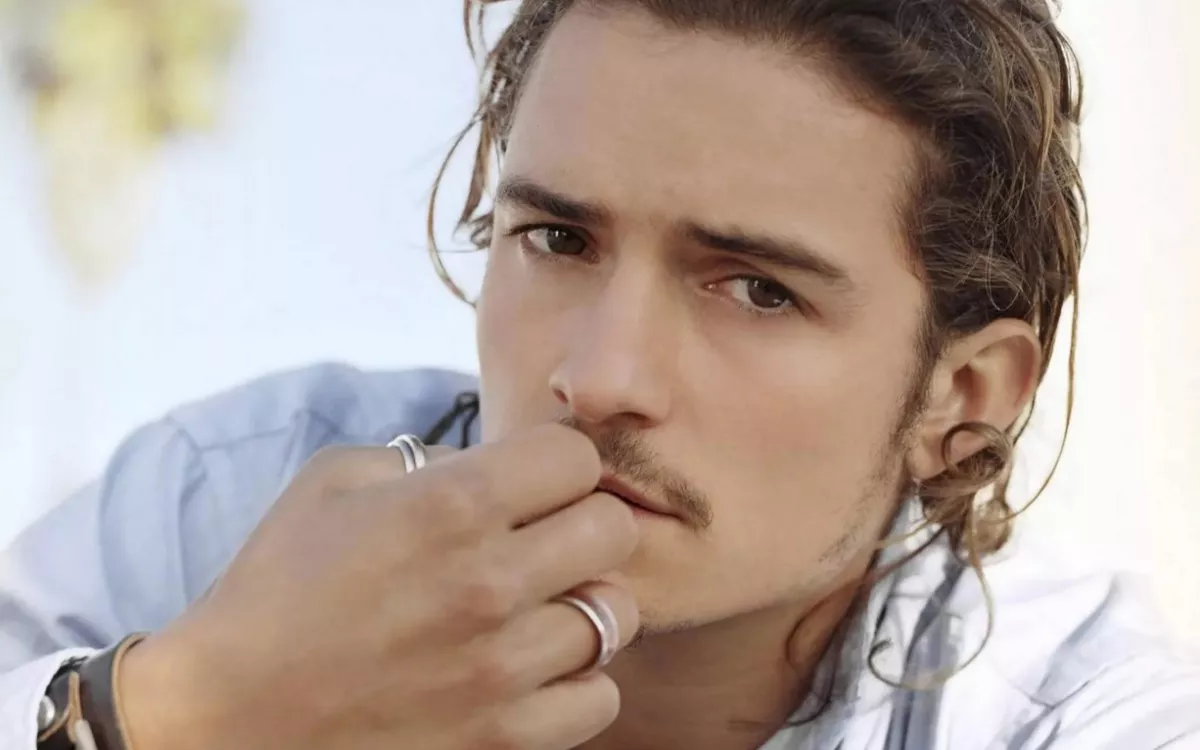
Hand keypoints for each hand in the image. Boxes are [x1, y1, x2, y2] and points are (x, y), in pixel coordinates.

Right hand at [119, 424, 638, 749]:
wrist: (228, 717)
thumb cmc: (277, 589)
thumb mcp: (333, 482)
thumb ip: (427, 457)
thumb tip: (496, 464)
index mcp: (449, 505)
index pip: (577, 456)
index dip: (556, 464)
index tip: (531, 483)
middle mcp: (489, 583)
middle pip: (615, 530)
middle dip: (584, 525)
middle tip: (545, 541)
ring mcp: (502, 669)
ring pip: (616, 614)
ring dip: (583, 605)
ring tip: (536, 608)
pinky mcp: (503, 738)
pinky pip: (598, 698)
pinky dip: (576, 682)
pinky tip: (531, 670)